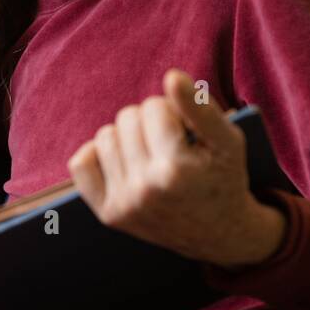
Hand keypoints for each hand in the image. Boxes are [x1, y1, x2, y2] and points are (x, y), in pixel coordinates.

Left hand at [67, 68, 286, 268]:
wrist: (218, 233)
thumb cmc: (223, 177)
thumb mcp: (228, 140)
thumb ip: (201, 106)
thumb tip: (171, 76)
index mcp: (175, 169)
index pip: (153, 107)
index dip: (171, 110)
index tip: (185, 129)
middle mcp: (145, 190)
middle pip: (127, 118)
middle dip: (148, 122)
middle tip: (170, 143)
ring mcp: (124, 204)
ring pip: (105, 136)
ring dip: (126, 137)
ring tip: (151, 152)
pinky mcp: (109, 214)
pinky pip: (81, 164)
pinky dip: (97, 155)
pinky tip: (122, 161)